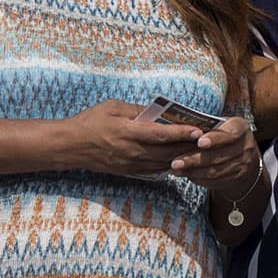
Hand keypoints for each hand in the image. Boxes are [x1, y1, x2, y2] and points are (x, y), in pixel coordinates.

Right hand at [65, 100, 203, 175]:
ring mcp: (131, 164)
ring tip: (198, 149)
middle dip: (189, 147)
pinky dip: (169, 164)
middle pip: (167, 152)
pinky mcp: (129, 171)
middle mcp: (132, 152)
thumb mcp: (114, 107)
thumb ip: (138, 110)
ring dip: (182, 157)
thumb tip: (159, 111)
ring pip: (164, 163)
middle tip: (207, 140)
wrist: (70, 146)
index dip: (182, 133)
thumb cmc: (90, 121)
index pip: (162, 134)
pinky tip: (179, 158)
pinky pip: (155, 169)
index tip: (199, 131)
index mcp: (128, 132)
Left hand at [169, 117, 259, 190]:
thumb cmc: (225, 134)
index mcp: (241, 128)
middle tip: (176, 162)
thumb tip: (181, 130)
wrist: (245, 154)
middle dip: (194, 159)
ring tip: (176, 169)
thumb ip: (207, 127)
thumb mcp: (222, 125)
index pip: (229, 134)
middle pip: (218, 156)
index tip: (199, 142)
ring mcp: (243, 163)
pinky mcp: (237, 177)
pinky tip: (187, 174)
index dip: (215, 139)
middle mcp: (245, 146)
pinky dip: (199, 178)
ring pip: (215, 171)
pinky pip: (215, 180)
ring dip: (193, 171)